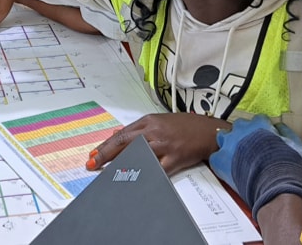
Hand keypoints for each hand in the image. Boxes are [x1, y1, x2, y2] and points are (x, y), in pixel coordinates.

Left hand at [86, 113, 227, 176]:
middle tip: (92, 164)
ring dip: (120, 165)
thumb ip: (139, 129)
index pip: (121, 134)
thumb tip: (118, 134)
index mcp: (149, 121)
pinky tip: (134, 180)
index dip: (105, 146)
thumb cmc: (186, 126)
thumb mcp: (160, 121)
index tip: (93, 154)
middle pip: (124, 143)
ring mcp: (164, 144)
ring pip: (136, 155)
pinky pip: (156, 168)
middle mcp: (154, 131)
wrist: (209, 131)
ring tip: (107, 174)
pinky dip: (144, 174)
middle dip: (105, 154)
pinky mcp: (175, 157)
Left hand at [209, 114, 301, 218]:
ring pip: (223, 138)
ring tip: (236, 158)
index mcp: (259, 124)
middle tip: (249, 149)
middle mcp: (242, 130)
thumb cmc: (287, 168)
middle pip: (238, 127)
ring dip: (229, 145)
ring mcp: (229, 144)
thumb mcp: (294, 144)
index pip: (256, 120)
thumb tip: (279, 128)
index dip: (260, 130)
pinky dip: (221, 163)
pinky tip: (230, 170)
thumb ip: (284, 132)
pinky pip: (216, 157)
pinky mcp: (220, 160)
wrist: (276, 186)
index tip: (261, 138)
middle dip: (243, 136)